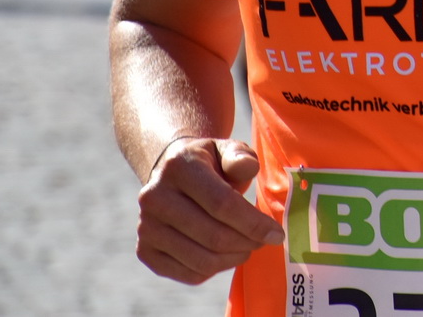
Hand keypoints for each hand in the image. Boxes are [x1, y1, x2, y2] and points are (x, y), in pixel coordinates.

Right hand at [135, 137, 282, 284]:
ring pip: (202, 260)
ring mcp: (146, 228)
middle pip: (213, 236)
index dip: (253, 223)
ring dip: (234, 259)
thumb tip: (247, 168)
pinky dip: (216, 270)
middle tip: (266, 241)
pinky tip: (227, 255)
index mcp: (178, 168)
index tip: (277, 234)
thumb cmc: (210, 164)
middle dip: (248, 243)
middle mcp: (155, 198)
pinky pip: (189, 274)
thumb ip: (241, 156)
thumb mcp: (227, 149)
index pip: (221, 204)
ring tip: (248, 247)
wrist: (171, 174)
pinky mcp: (145, 251)